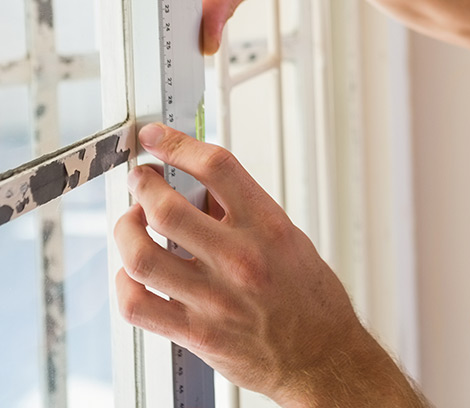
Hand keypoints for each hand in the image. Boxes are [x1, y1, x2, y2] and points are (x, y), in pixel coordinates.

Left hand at [115, 124, 427, 407]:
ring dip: (126, 230)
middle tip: (142, 179)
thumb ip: (244, 211)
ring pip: (142, 256)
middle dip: (143, 185)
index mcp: (268, 227)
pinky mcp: (196, 333)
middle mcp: (240, 259)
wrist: (323, 356)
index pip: (217, 168)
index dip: (179, 144)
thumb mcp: (287, 237)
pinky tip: (131, 274)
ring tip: (132, 221)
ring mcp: (214, 298)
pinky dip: (123, 283)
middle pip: (167, 208)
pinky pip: (138, 305)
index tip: (159, 138)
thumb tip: (202, 186)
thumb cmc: (312, 298)